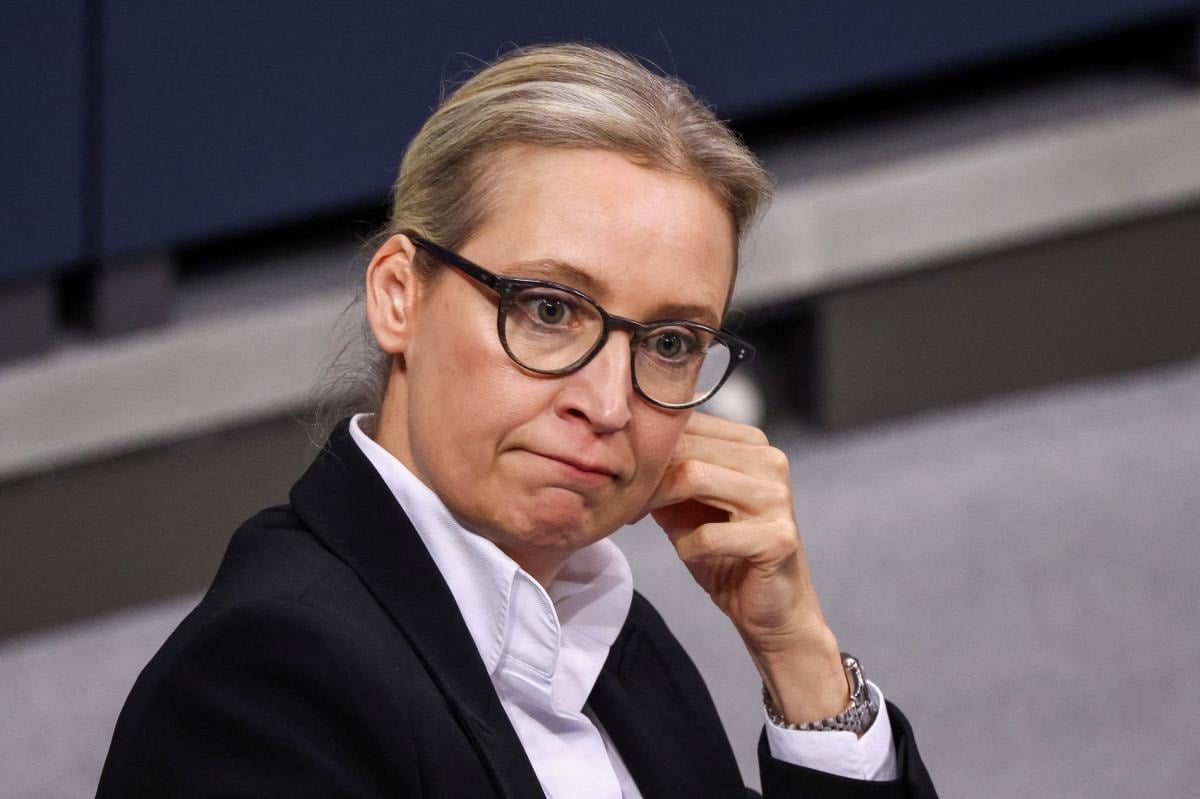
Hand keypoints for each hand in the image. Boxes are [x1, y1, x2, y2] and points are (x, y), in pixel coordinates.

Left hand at [641, 412, 850, 723]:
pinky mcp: (778, 538)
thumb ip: (666, 476)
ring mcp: (777, 498)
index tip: (623, 477)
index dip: (648, 448)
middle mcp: (770, 462)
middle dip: (647, 475)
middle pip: (687, 448)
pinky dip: (687, 547)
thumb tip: (622, 450)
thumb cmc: (728, 556)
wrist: (772, 611)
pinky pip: (708, 534)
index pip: (688, 424)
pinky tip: (689, 555)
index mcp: (753, 446)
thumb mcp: (689, 508)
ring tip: (644, 520)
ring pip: (693, 477)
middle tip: (625, 503)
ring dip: (658, 502)